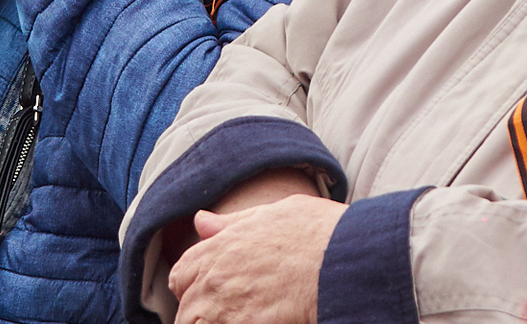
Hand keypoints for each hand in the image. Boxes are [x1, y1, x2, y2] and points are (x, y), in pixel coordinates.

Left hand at [169, 194, 344, 323]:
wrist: (345, 259)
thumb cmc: (318, 232)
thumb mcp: (273, 213)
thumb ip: (233, 223)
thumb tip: (200, 220)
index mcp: (220, 245)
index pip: (181, 275)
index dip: (192, 287)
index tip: (209, 295)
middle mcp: (216, 277)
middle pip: (186, 310)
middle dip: (201, 315)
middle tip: (232, 312)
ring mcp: (227, 307)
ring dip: (213, 323)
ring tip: (244, 318)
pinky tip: (257, 322)